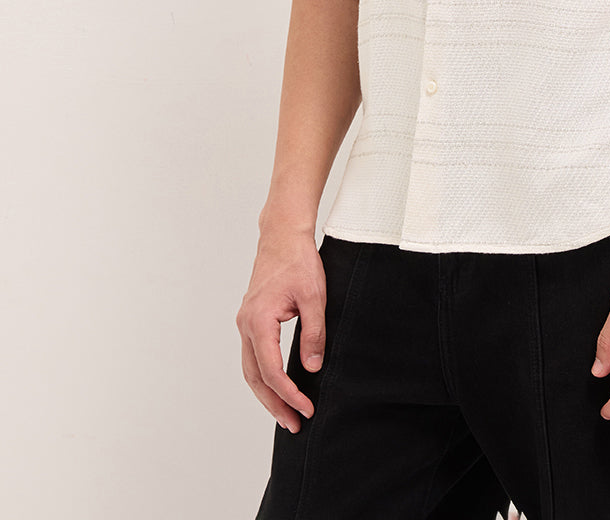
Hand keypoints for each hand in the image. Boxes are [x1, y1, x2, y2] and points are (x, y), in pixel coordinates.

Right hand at [236, 229, 326, 432]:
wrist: (282, 235)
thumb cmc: (298, 261)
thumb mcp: (314, 297)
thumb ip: (313, 333)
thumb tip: (313, 367)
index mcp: (259, 321)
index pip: (271, 370)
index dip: (289, 394)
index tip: (306, 408)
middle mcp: (246, 325)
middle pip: (255, 377)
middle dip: (274, 404)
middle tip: (294, 425)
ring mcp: (245, 322)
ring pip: (251, 369)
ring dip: (267, 394)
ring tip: (285, 415)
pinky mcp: (251, 319)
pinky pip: (253, 356)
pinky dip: (263, 376)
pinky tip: (277, 387)